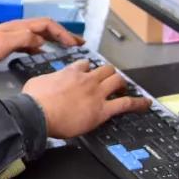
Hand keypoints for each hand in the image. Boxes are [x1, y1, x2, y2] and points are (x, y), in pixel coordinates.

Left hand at [0, 18, 83, 67]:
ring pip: (39, 36)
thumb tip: (41, 41)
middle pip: (46, 28)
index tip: (74, 43)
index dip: (62, 32)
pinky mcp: (9, 44)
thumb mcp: (5, 43)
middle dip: (63, 35)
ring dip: (54, 41)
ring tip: (66, 48)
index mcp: (20, 26)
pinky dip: (40, 48)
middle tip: (78, 44)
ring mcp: (14, 36)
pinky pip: (30, 44)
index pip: (47, 25)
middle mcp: (20, 28)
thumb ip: (25, 39)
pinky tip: (43, 55)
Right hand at [23, 60, 150, 138]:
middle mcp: (86, 79)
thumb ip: (47, 80)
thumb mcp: (36, 83)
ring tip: (123, 88)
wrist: (37, 114)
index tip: (87, 73)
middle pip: (105, 69)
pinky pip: (125, 103)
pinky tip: (145, 104)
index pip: (84, 65)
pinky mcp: (102, 110)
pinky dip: (138, 103)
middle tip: (109, 80)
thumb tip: (45, 83)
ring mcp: (96, 93)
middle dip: (108, 73)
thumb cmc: (33, 101)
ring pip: (117, 80)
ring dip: (121, 83)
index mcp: (69, 73)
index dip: (87, 69)